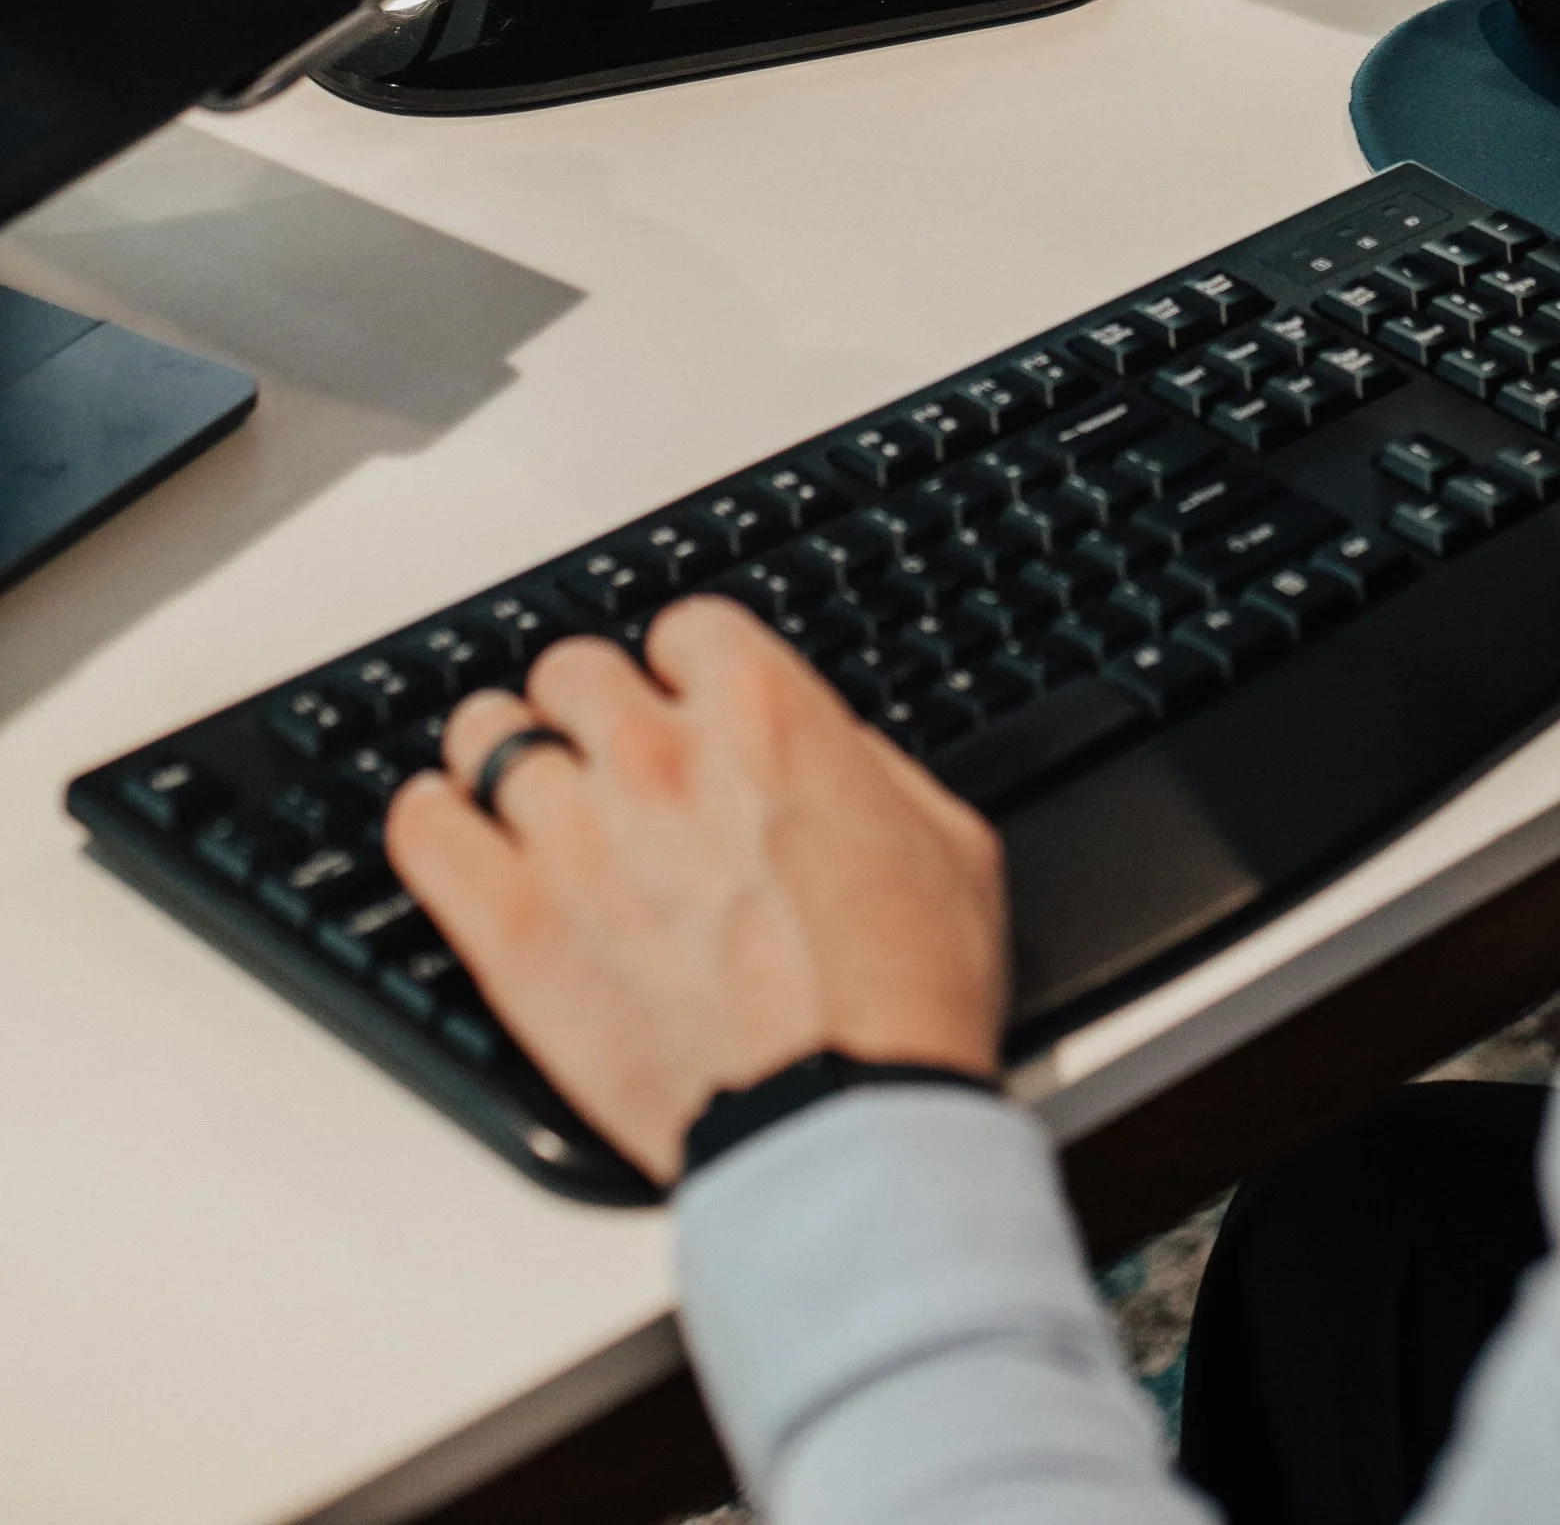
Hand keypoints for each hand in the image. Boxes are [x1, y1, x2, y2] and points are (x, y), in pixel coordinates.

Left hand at [385, 600, 1008, 1186]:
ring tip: (520, 794)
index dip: (684, 673)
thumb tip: (822, 752)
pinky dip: (434, 820)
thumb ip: (865, 767)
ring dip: (508, 759)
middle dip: (588, 708)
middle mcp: (658, 755)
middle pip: (572, 671)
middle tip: (601, 754)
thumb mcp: (943, 838)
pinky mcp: (511, 929)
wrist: (845, 1121)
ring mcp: (575, 838)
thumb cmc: (903, 998)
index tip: (681, 705)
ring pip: (489, 736)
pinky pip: (425, 830)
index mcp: (764, 713)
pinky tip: (455, 831)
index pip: (681, 629)